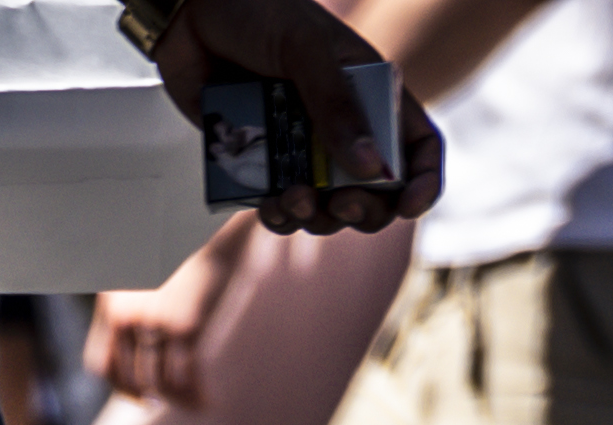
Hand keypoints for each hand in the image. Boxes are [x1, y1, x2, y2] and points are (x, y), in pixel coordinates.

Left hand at [87, 220, 253, 407]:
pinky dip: (196, 396)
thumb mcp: (139, 276)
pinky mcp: (186, 327)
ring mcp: (156, 325)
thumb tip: (139, 336)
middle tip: (165, 402)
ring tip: (193, 404)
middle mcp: (127, 319)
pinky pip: (186, 377)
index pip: (101, 364)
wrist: (208, 227)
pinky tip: (206, 402)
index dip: (118, 387)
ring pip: (160, 383)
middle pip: (130, 379)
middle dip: (149, 396)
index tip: (137, 396)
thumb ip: (133, 306)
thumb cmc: (180, 249)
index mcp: (111, 307)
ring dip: (177, 400)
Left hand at [151, 0, 439, 236]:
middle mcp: (340, 125)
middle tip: (342, 205)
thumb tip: (371, 166)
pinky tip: (269, 204)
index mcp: (368, 92)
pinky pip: (278, 203)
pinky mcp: (260, 158)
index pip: (415, 144)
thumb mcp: (306, 49)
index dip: (422, 180)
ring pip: (324, 205)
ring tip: (292, 199)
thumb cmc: (257, 12)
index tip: (408, 206)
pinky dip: (277, 213)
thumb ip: (335, 104)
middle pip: (373, 190)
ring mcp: (299, 145)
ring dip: (315, 216)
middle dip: (363, 209)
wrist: (190, 13)